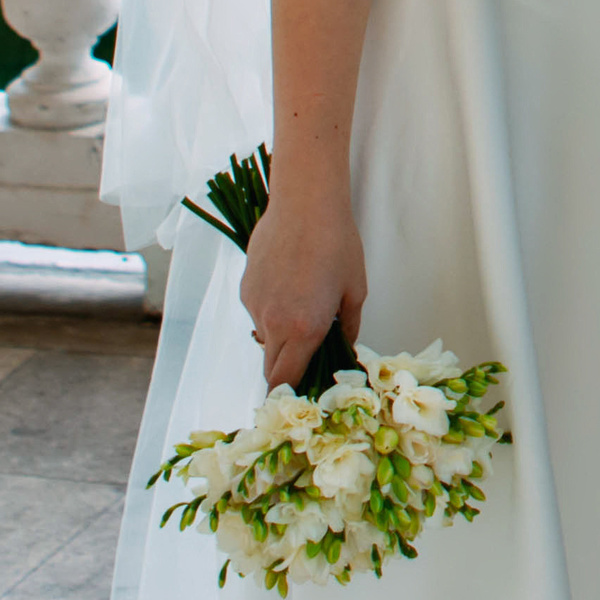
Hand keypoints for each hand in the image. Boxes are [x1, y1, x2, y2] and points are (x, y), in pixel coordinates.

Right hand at [240, 184, 366, 391]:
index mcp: (304, 329)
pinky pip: (257, 312)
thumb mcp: (354, 291)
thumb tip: (344, 348)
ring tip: (302, 304)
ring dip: (279, 336)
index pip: (286, 382)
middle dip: (286, 372)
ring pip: (264, 338)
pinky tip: (288, 283)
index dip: (291, 396)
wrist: (305, 202)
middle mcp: (273, 323)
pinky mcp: (245, 287)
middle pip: (270, 369)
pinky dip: (271, 311)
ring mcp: (255, 305)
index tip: (301, 397)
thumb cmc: (337, 243)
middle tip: (307, 357)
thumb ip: (348, 329)